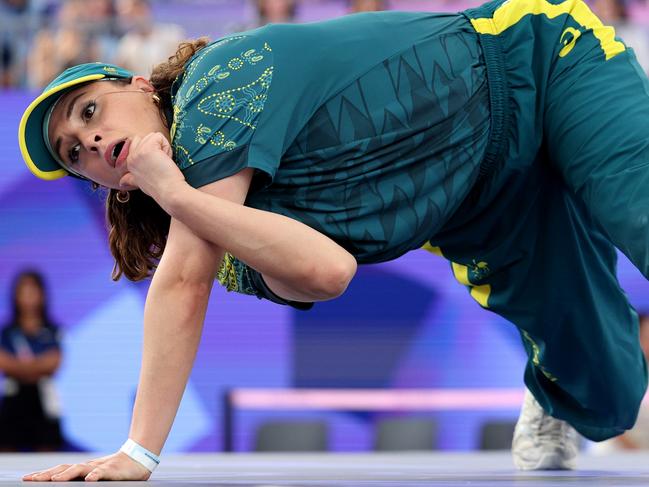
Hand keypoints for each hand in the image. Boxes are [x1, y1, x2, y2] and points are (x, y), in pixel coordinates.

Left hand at [22, 452, 151, 481]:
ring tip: (56, 480)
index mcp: (83, 469)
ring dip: (67, 474)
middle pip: (65, 468)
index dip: (44, 474)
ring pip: (81, 469)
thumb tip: (64, 481)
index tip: (27, 479)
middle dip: (47, 475)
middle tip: (31, 480)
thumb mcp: (97, 474)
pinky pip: (103, 472)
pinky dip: (96, 475)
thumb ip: (84, 477)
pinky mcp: (113, 470)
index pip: (60, 470)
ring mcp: (100, 467)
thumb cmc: (116, 470)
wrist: (138, 458)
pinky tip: (90, 480)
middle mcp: (88, 466)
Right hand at [119, 132, 185, 203]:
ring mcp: (138, 152)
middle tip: (160, 163)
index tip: (155, 167)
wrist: (169, 192)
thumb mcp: (139, 183)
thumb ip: (130, 179)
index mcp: (129, 162)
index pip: (137, 143)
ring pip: (153, 136)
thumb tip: (122, 183)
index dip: (151, 152)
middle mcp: (131, 156)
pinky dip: (166, 147)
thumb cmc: (159, 188)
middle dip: (156, 147)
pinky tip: (166, 159)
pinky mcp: (148, 148)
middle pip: (145, 138)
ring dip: (162, 147)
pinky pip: (160, 137)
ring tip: (162, 162)